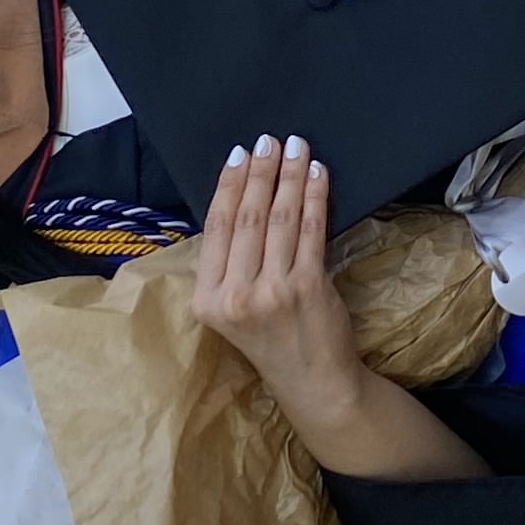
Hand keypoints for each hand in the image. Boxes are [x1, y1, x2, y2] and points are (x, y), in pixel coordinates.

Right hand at [193, 136, 363, 414]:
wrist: (315, 384)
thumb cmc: (274, 341)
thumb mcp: (234, 309)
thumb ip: (231, 265)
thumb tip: (243, 199)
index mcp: (207, 300)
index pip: (216, 228)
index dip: (228, 186)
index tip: (239, 154)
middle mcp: (234, 296)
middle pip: (246, 218)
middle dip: (260, 172)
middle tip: (269, 140)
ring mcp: (273, 292)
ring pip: (279, 219)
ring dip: (289, 176)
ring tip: (296, 147)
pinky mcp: (309, 287)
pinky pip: (310, 230)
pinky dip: (315, 197)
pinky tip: (317, 175)